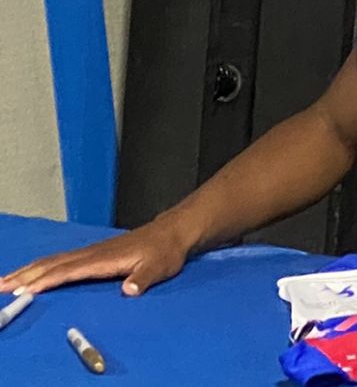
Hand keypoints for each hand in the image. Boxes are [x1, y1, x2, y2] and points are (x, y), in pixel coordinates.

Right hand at [0, 218, 190, 295]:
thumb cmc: (165, 252)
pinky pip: (61, 260)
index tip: (25, 290)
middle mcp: (93, 253)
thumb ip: (143, 279)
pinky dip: (42, 266)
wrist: (172, 233)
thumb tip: (129, 290)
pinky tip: (33, 272)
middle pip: (53, 264)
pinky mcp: (94, 253)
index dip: (47, 280)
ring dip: (29, 270)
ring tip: (6, 281)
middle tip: (1, 286)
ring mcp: (92, 251)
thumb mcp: (159, 267)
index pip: (69, 271)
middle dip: (26, 275)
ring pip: (54, 261)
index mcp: (104, 258)